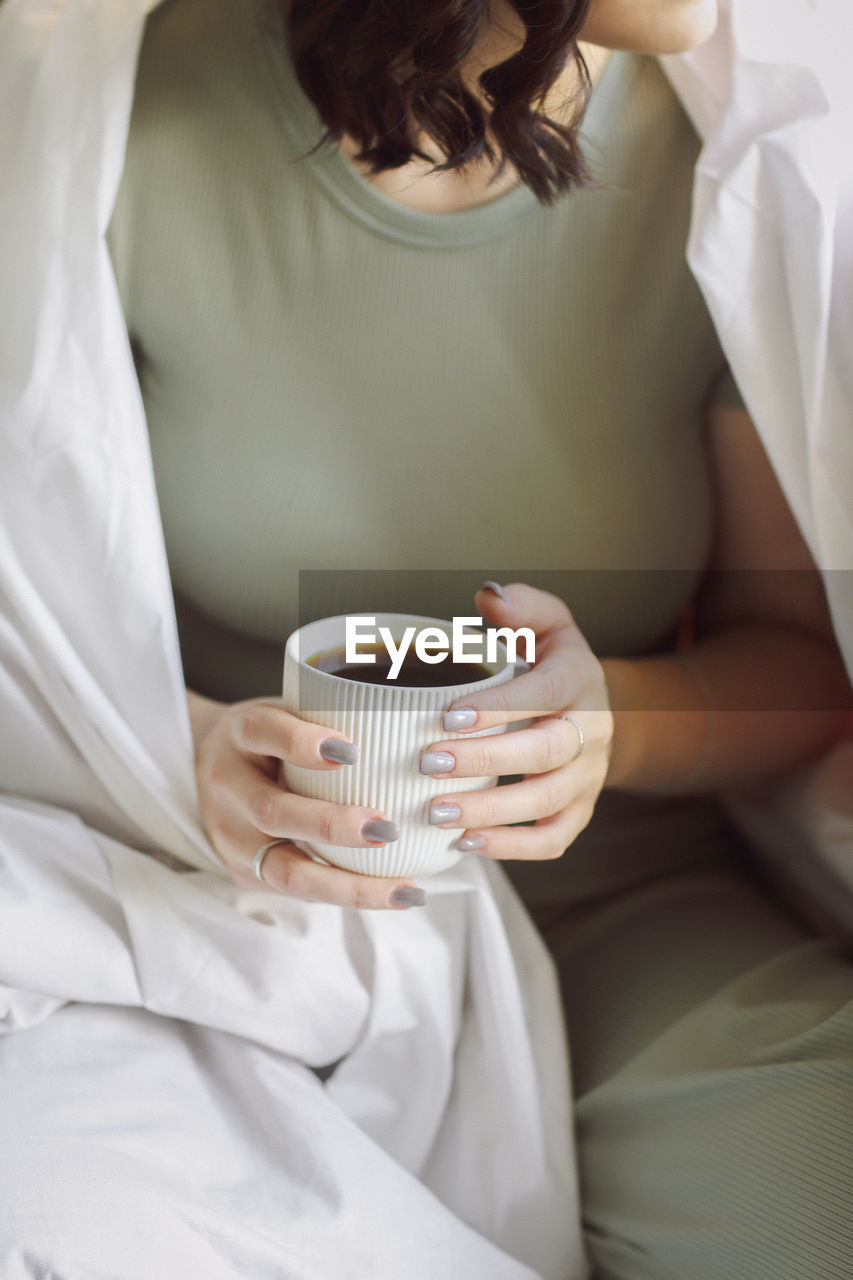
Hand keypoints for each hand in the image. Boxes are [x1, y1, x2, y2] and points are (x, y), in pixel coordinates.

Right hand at [190, 693, 424, 908]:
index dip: (301, 742)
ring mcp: (232, 837)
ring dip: (348, 884)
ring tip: (404, 889)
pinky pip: (298, 890)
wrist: (205, 767)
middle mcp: (228, 787)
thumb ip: (329, 713)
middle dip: (331, 825)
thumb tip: (415, 716)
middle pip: (271, 812)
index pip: (263, 732)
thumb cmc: (272, 736)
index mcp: (240, 733)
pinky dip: (348, 894)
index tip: (350, 751)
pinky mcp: (245, 872)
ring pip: (285, 871)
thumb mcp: (286, 709)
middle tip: (386, 828)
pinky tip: (394, 894)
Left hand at [419, 583, 612, 859]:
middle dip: (484, 761)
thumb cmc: (554, 664)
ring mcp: (588, 777)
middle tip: (428, 763)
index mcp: (579, 680)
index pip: (543, 694)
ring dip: (489, 811)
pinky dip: (511, 847)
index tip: (447, 715)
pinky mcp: (580, 812)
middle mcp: (593, 732)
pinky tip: (466, 842)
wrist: (595, 712)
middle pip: (543, 753)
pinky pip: (553, 839)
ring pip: (545, 802)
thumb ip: (522, 606)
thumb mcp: (548, 624)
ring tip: (435, 811)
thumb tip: (488, 596)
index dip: (498, 708)